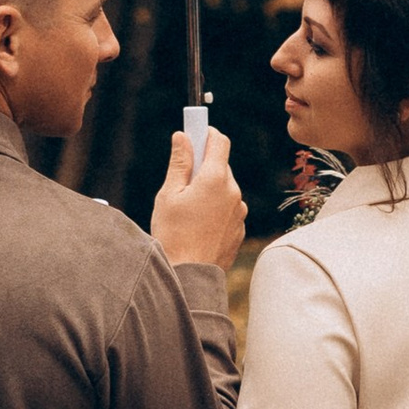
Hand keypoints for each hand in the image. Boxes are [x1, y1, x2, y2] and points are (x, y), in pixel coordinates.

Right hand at [150, 122, 244, 269]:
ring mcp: (239, 211)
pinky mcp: (239, 227)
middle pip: (220, 166)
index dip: (206, 134)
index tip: (194, 135)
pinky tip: (197, 224)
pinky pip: (228, 208)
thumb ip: (179, 163)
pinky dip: (215, 208)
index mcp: (215, 180)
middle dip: (203, 167)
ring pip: (224, 188)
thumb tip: (183, 137)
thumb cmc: (173, 234)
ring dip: (209, 189)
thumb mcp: (169, 194)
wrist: (189, 275)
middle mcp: (233, 192)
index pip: (219, 141)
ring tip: (187, 209)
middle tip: (181, 181)